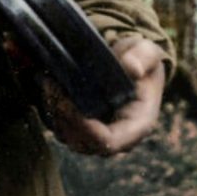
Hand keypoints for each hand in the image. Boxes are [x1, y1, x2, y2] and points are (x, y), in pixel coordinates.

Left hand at [42, 36, 165, 155]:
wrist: (133, 62)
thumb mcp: (148, 51)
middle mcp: (118, 137)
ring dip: (55, 114)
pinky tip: (48, 86)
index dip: (86, 129)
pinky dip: (53, 112)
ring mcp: (100, 134)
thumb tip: (132, 69)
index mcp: (138, 124)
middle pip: (85, 143)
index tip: (67, 102)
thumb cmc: (141, 58)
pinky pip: (63, 129)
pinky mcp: (85, 127)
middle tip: (52, 86)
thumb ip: (143, 57)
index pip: (109, 142)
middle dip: (65, 117)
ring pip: (70, 138)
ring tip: (49, 83)